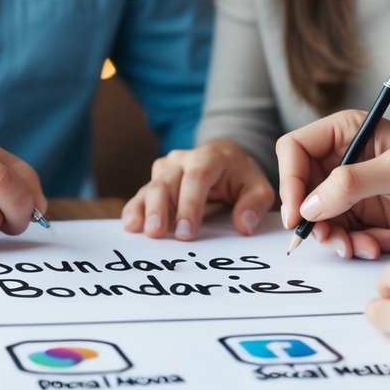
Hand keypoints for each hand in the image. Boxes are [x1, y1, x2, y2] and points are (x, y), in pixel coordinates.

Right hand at [121, 139, 274, 239]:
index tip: (187, 232)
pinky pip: (142, 193)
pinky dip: (136, 208)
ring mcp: (167, 168)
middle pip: (166, 181)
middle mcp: (183, 159)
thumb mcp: (258, 187)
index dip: (189, 205)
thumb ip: (254, 205)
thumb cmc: (241, 176)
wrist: (224, 156)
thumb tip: (243, 226)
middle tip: (157, 233)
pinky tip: (130, 224)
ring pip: (151, 186)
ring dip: (144, 209)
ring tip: (140, 231)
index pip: (196, 178)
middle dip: (160, 208)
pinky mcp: (157, 180)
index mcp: (209, 158)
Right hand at [275, 113, 389, 258]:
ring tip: (363, 246)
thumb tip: (310, 205)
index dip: (289, 179)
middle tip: (330, 238)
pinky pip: (340, 235)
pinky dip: (356, 245)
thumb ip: (352, 182)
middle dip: (313, 218)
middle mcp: (341, 160)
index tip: (297, 212)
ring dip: (336, 237)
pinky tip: (383, 243)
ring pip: (317, 218)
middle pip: (301, 188)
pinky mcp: (360, 217)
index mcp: (346, 132)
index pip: (295, 149)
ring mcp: (349, 190)